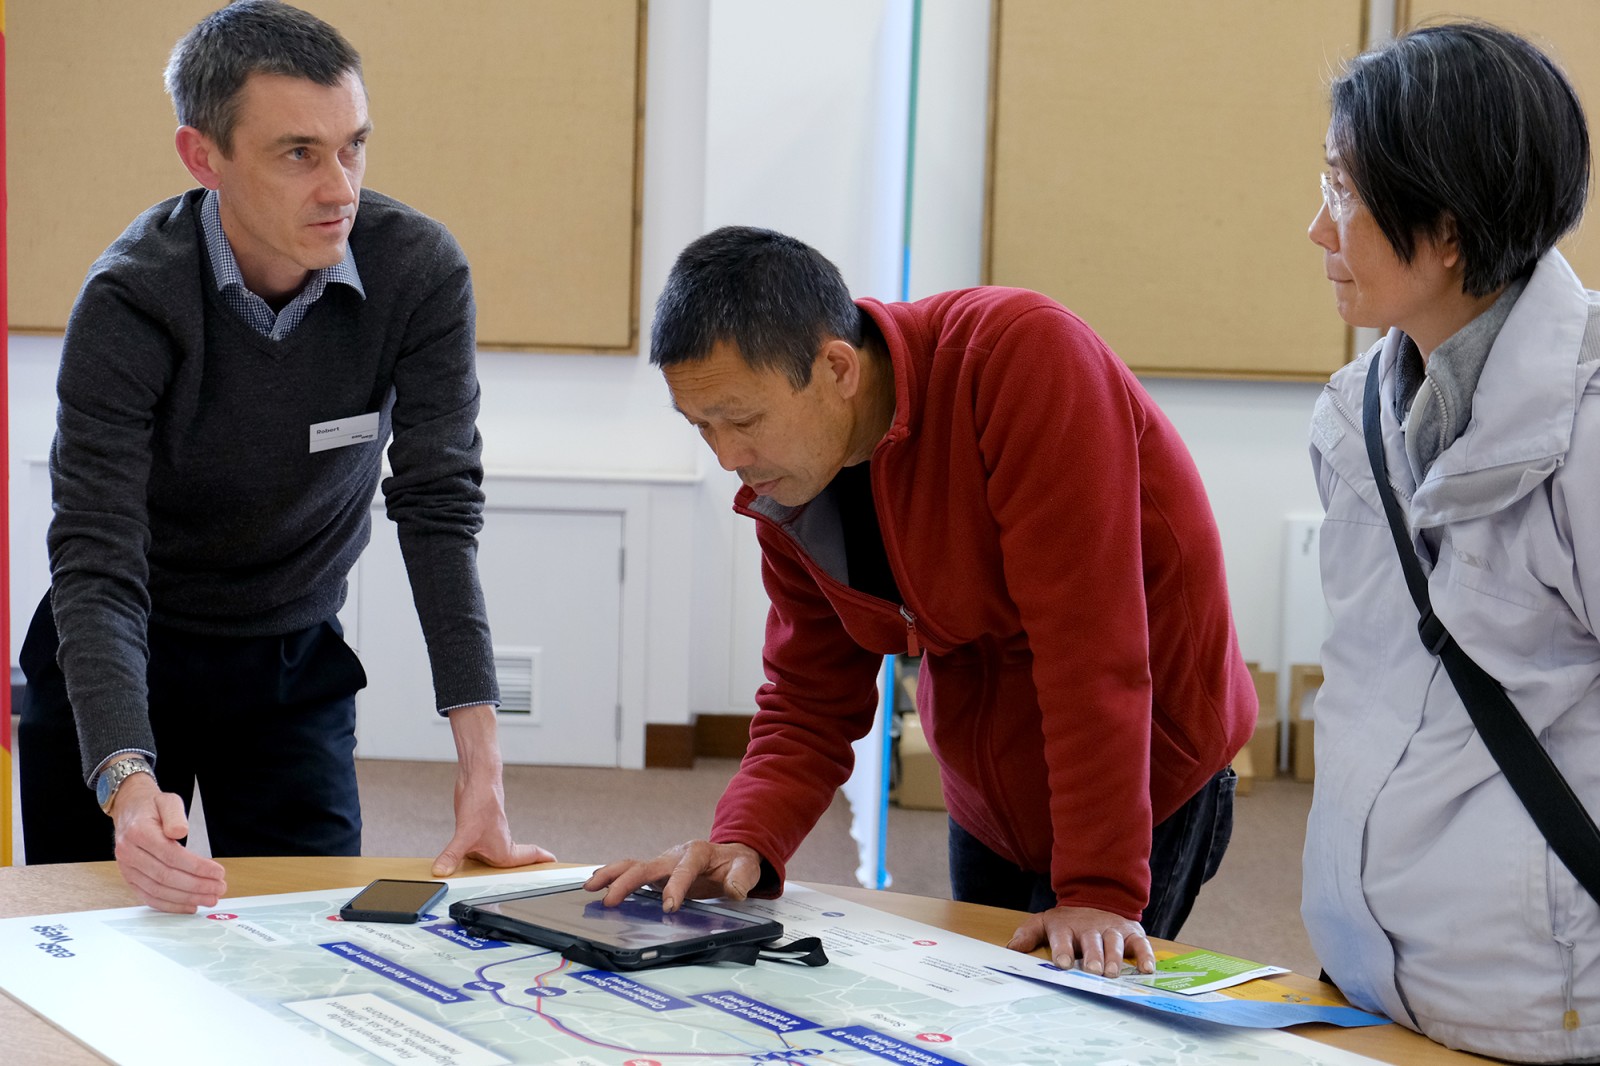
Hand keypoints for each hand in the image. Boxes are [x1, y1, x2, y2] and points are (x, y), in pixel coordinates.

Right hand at [109, 773, 227, 912]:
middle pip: (165, 876)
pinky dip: (170, 905)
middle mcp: (129, 853)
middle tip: (220, 888)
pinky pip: (149, 897)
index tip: (218, 872)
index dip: (196, 867)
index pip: (171, 855)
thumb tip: (180, 832)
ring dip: (186, 898)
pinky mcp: (130, 879)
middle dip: (196, 886)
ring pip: (157, 890)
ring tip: (210, 898)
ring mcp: (127, 868)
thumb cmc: (152, 807)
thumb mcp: (167, 801)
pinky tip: (190, 906)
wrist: (129, 811)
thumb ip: (175, 815)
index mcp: (139, 833)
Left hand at [429, 762, 555, 875]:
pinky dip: (475, 855)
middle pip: (514, 860)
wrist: (477, 779)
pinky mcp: (477, 829)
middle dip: (520, 868)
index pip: (528, 858)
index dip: (540, 861)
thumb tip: (441, 871)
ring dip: (494, 863)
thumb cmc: (481, 803)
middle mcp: (499, 844)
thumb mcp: (464, 835)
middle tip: (528, 875)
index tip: (553, 863)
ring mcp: (488, 836)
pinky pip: (478, 847)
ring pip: (495, 854)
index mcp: (504, 850)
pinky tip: (464, 857)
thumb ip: (452, 855)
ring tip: (491, 873)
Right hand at [585, 840, 763, 910]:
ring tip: (590, 887)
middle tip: (610, 901)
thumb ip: (741, 879)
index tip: (669, 907)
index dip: (675, 887)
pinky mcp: (656, 873)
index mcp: (697, 853)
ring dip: (611, 876)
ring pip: (632, 866)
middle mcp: (674, 855)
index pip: (683, 869)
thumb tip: (734, 890)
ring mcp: (663, 864)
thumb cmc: (735, 864)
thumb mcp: (746, 870)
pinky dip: (613, 878)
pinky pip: (632, 873)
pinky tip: (597, 886)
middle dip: (627, 883)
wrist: (730, 857)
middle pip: (647, 866)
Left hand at [1006, 905, 1156, 975]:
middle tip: (1093, 970)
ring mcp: (1112, 929)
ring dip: (1114, 958)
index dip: (1062, 949)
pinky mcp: (1131, 933)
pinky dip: (1145, 955)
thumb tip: (1011, 948)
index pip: (1063, 937)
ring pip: (1114, 943)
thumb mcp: (1045, 922)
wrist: (1098, 898)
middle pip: (1092, 942)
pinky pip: (1140, 944)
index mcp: (1067, 926)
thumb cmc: (1069, 922)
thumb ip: (1028, 934)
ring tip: (1112, 972)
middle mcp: (1090, 928)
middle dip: (1092, 956)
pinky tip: (1146, 969)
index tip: (1062, 962)